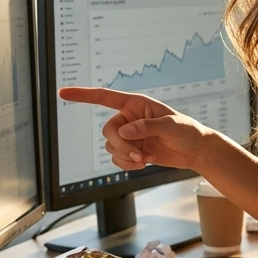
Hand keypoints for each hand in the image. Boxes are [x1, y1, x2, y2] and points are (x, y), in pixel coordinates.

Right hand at [57, 87, 206, 171]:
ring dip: (125, 156)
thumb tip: (125, 132)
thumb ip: (147, 127)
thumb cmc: (187, 131)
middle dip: (121, 145)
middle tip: (139, 154)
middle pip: (107, 131)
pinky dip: (126, 164)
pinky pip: (117, 158)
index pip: (105, 97)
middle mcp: (129, 118)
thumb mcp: (171, 126)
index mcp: (136, 104)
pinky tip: (143, 164)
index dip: (83, 95)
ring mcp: (130, 135)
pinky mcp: (132, 150)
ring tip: (145, 159)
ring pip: (111, 147)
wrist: (195, 151)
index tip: (62, 92)